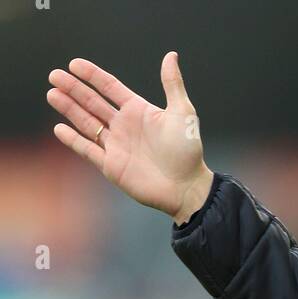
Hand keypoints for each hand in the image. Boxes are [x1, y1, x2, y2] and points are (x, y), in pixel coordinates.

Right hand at [47, 51, 212, 223]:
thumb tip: (171, 56)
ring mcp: (116, 146)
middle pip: (92, 103)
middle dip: (73, 89)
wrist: (186, 187)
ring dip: (69, 109)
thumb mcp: (182, 113)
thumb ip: (172, 84)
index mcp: (138, 111)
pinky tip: (59, 129)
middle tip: (55, 76)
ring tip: (52, 94)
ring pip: (87, 123)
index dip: (92, 75)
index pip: (110, 87)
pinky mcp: (112, 166)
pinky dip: (73, 140)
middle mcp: (124, 127)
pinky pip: (88, 150)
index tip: (74, 64)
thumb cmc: (188, 152)